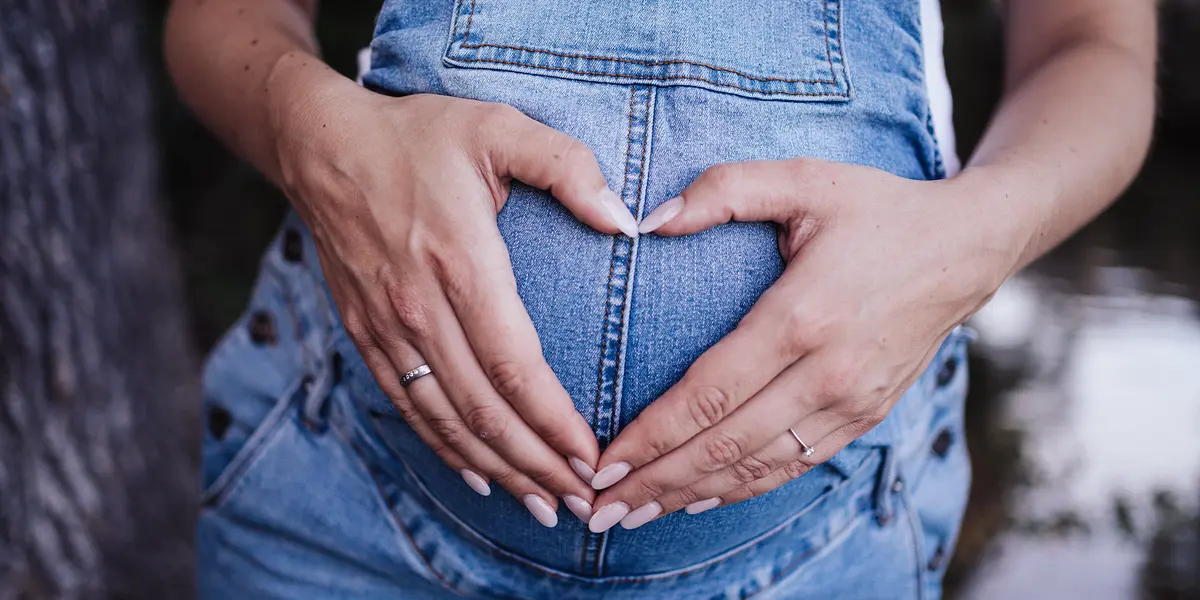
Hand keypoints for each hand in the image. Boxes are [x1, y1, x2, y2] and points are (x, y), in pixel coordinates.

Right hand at [272, 81, 639, 526]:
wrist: (321, 145)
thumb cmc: (419, 135)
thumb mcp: (499, 127)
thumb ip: (567, 168)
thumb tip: (625, 220)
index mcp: (461, 261)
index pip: (514, 364)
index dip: (553, 421)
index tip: (592, 456)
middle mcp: (420, 307)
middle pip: (483, 409)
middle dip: (536, 463)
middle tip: (581, 501)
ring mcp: (387, 327)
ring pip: (445, 420)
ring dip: (496, 468)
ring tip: (541, 504)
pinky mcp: (366, 334)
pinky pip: (409, 406)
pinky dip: (444, 448)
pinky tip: (479, 474)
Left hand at [585, 159, 1013, 531]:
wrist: (967, 249)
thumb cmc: (878, 210)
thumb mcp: (803, 180)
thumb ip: (723, 190)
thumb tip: (646, 221)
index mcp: (802, 317)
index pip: (710, 394)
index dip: (651, 436)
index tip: (601, 462)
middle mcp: (827, 373)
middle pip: (724, 445)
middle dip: (655, 482)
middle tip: (596, 507)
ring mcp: (850, 403)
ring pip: (756, 468)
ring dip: (689, 496)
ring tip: (631, 516)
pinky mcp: (864, 417)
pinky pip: (792, 467)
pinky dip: (740, 490)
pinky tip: (696, 500)